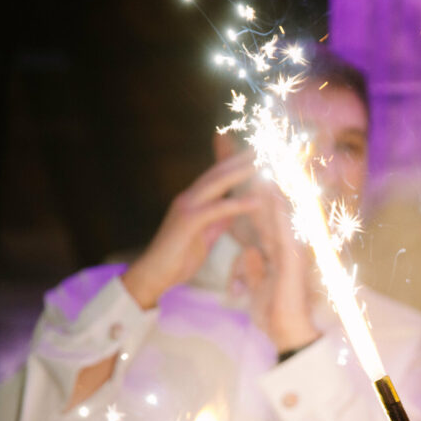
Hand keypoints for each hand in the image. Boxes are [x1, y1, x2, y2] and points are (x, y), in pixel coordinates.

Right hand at [122, 152, 258, 308]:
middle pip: (218, 171)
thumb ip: (218, 220)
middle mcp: (190, 197)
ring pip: (217, 182)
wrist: (154, 275)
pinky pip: (217, 209)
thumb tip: (233, 211)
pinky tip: (257, 202)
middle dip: (241, 157)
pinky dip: (238, 204)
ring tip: (265, 163)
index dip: (236, 161)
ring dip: (242, 171)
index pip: (218, 174)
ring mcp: (187, 206)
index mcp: (195, 200)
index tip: (257, 150)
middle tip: (265, 145)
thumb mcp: (205, 235)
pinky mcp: (187, 221)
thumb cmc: (179, 257)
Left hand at [235, 180, 321, 352]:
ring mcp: (294, 253)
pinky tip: (274, 195)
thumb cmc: (275, 315)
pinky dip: (281, 214)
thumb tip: (250, 253)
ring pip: (284, 217)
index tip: (249, 174)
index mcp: (279, 254)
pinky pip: (287, 233)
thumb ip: (254, 269)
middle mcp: (289, 249)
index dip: (258, 197)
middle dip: (268, 185)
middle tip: (262, 158)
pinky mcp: (294, 263)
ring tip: (266, 166)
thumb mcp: (258, 287)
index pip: (267, 219)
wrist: (286, 333)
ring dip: (276, 191)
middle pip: (278, 211)